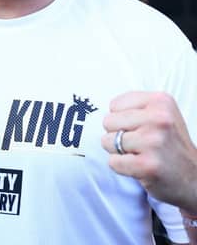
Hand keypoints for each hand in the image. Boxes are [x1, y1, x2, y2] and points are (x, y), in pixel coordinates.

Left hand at [101, 91, 196, 213]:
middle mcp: (159, 118)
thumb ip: (133, 106)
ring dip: (119, 152)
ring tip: (140, 155)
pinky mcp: (148, 165)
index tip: (140, 128)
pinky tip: (139, 167)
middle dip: (118, 135)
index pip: (114, 105)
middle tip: (140, 144)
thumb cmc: (169, 144)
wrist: (194, 178)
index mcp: (160, 101)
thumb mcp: (160, 114)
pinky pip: (113, 162)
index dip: (121, 119)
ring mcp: (154, 142)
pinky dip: (121, 167)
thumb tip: (94, 107)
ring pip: (108, 141)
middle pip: (108, 122)